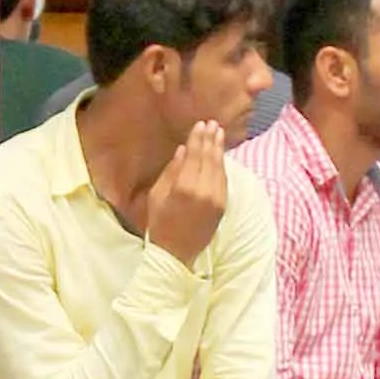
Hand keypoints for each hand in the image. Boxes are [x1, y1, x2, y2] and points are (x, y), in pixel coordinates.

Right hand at [146, 121, 230, 268]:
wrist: (175, 254)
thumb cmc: (160, 224)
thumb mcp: (156, 196)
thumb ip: (170, 171)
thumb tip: (182, 151)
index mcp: (183, 187)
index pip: (194, 155)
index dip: (198, 138)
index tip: (200, 124)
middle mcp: (203, 191)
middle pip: (209, 158)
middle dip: (211, 139)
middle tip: (212, 124)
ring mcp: (216, 199)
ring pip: (219, 167)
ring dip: (219, 149)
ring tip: (218, 134)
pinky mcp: (223, 206)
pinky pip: (224, 180)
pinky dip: (222, 165)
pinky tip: (220, 155)